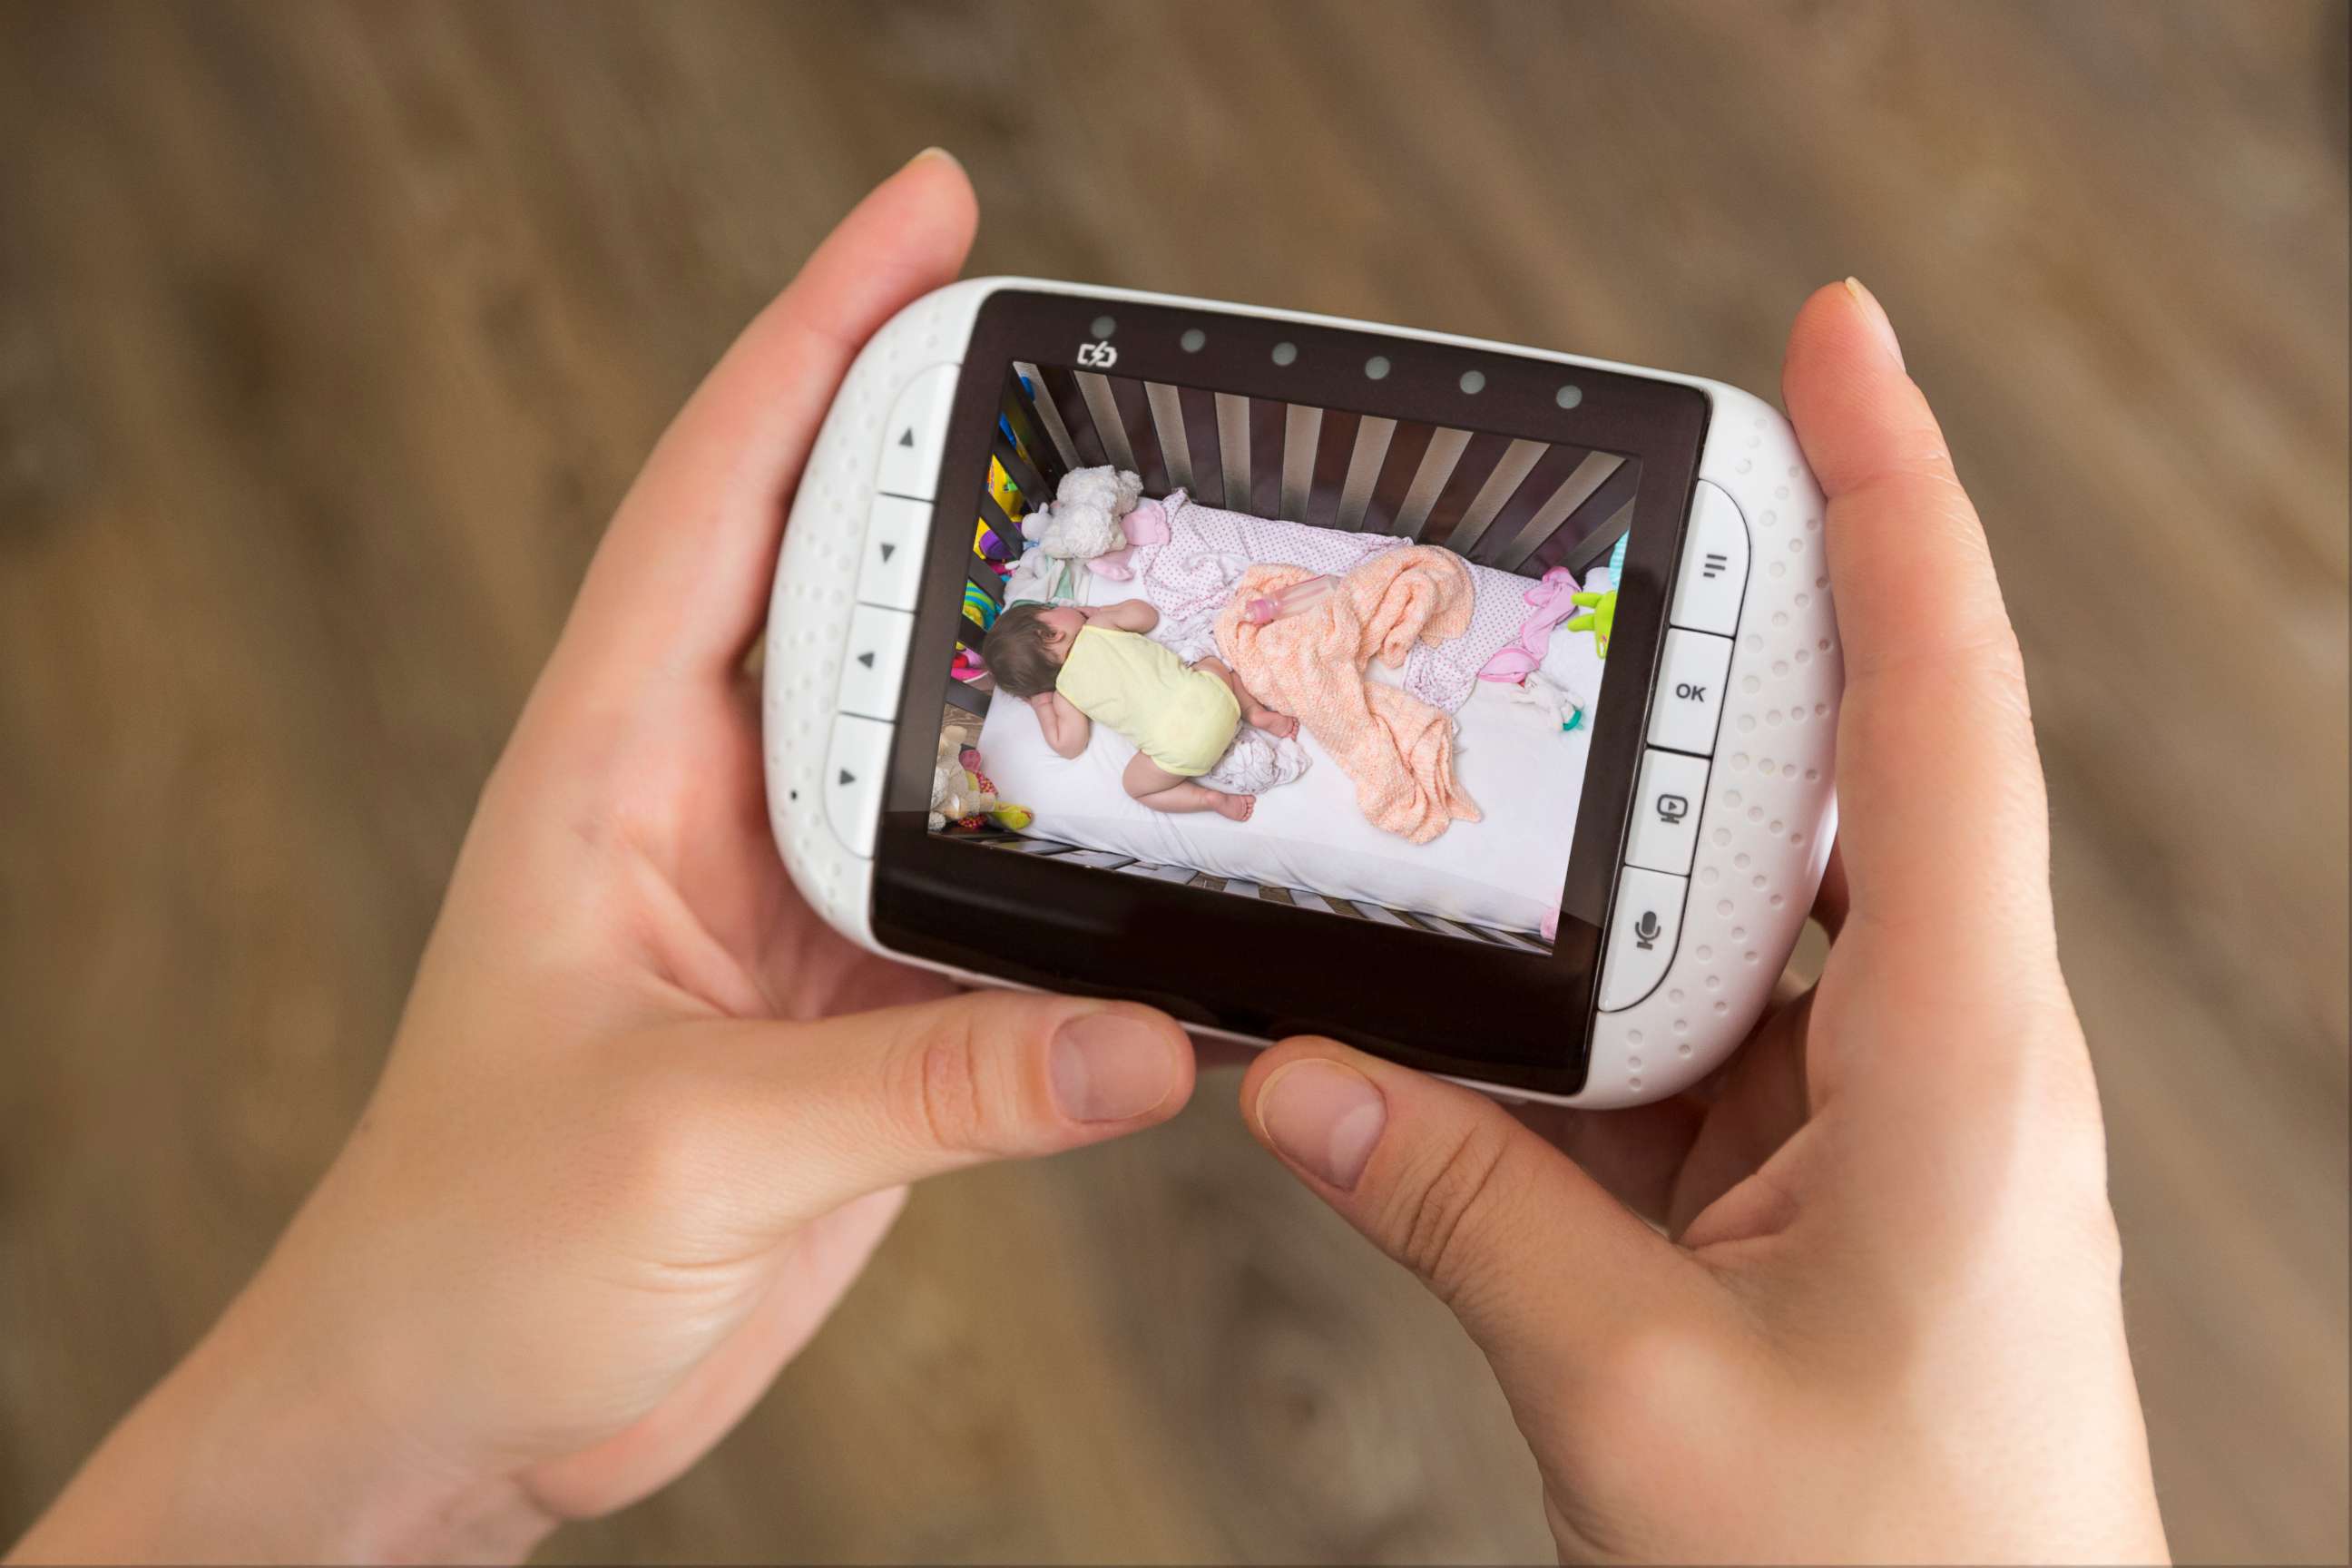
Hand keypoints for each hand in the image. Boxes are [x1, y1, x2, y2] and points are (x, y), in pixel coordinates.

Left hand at [13, 151, 1195, 1563]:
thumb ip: (928, 1085)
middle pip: (855, 583)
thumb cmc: (476, 1255)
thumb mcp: (690, 1144)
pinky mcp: (857, 1010)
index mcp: (614, 766)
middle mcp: (709, 807)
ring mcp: (791, 904)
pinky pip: (992, 904)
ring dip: (1050, 670)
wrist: (456, 1411)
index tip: (926, 215)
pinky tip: (1181, 857)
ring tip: (1194, 594)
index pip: (719, 497)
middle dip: (970, 467)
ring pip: (943, 741)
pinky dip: (1082, 874)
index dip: (816, 337)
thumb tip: (1142, 1040)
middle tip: (1115, 389)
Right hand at [1239, 282, 2168, 1562]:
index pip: (1945, 714)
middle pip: (1841, 761)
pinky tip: (1462, 997)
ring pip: (1740, 904)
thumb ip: (1466, 1218)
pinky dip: (1578, 997)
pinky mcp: (1817, 1169)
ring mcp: (1881, 1106)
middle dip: (1718, 628)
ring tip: (1469, 768)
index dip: (1897, 502)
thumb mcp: (1638, 1400)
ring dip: (1615, 844)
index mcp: (1960, 1062)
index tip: (1836, 346)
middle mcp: (1942, 1047)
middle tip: (1582, 520)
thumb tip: (1311, 1083)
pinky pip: (1691, 1027)